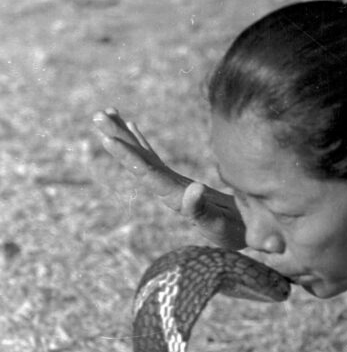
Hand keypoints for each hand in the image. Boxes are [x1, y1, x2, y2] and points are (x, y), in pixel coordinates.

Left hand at [93, 108, 245, 248]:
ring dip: (124, 136)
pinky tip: (132, 126)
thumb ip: (204, 210)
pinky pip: (156, 158)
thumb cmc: (236, 233)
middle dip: (118, 138)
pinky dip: (142, 142)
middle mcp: (168, 190)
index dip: (128, 156)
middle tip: (97, 116)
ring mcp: (172, 185)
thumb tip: (195, 189)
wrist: (245, 238)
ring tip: (105, 114)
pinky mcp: (179, 182)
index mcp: (175, 198)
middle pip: (139, 161)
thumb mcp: (222, 225)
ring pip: (143, 156)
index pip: (147, 174)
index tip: (107, 138)